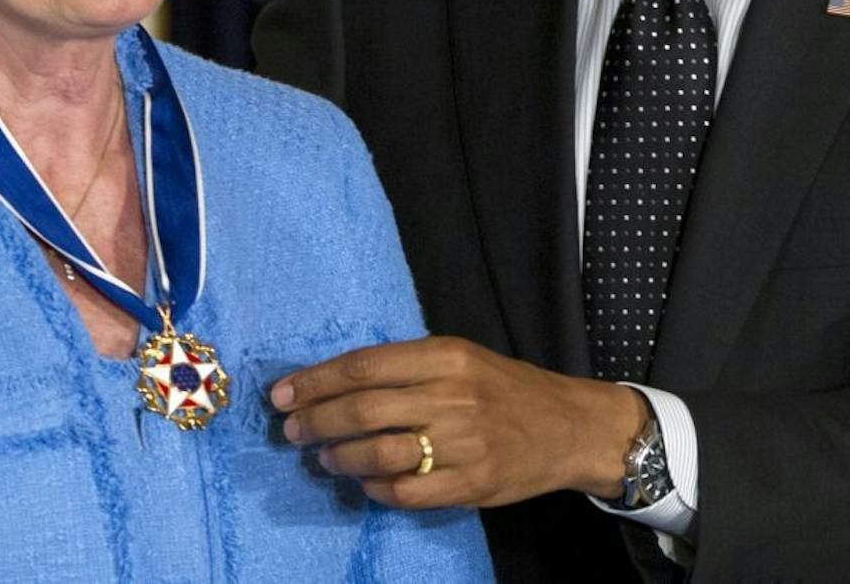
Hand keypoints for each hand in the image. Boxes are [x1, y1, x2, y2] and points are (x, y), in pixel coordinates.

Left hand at [269, 336, 646, 509]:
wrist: (568, 425)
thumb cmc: (503, 386)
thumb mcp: (460, 356)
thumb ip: (405, 366)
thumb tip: (335, 381)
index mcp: (444, 356)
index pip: (364, 366)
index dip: (315, 381)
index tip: (282, 394)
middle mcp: (452, 395)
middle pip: (364, 409)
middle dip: (316, 421)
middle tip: (292, 431)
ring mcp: (463, 443)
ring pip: (380, 454)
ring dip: (341, 458)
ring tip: (326, 458)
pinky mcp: (472, 484)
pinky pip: (408, 493)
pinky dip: (377, 490)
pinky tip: (366, 484)